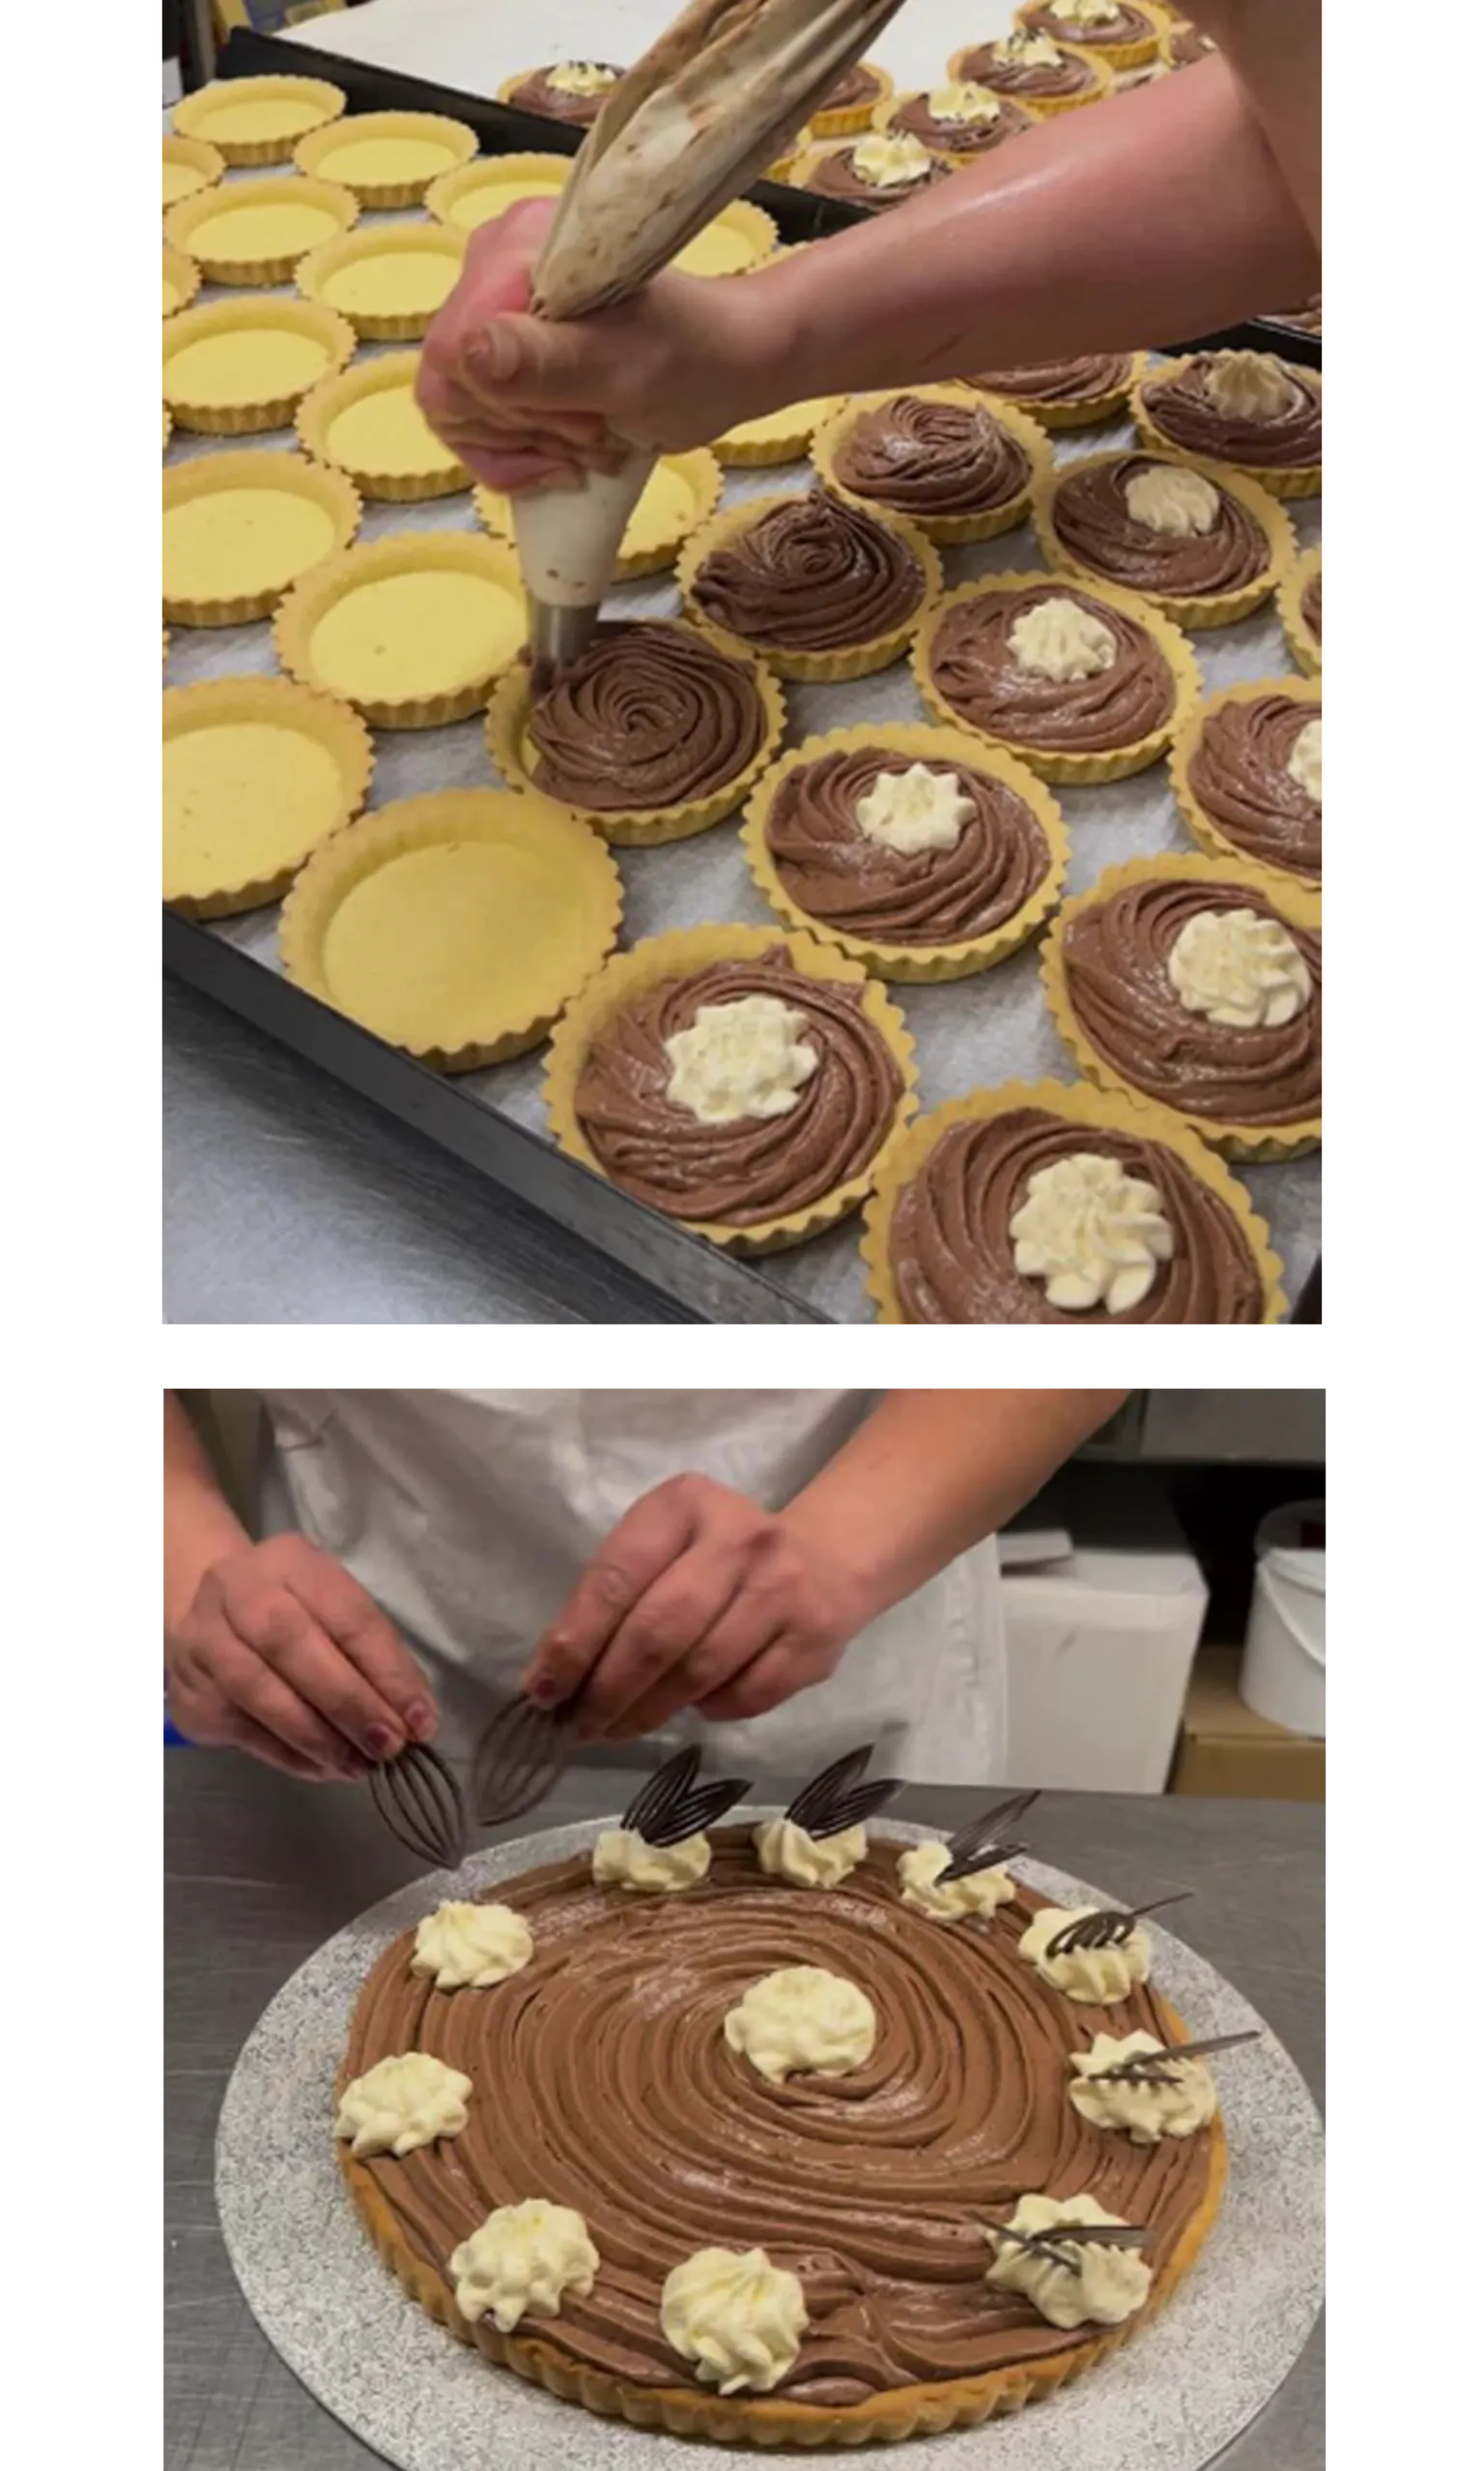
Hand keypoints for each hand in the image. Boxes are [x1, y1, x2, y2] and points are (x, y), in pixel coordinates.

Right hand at [165, 1534, 436, 1781]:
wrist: (211, 1614)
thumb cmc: (295, 1613)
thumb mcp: (335, 1611)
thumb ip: (374, 1658)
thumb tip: (416, 1720)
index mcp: (292, 1561)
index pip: (347, 1615)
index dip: (388, 1672)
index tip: (419, 1720)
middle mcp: (239, 1590)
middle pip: (294, 1645)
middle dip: (349, 1702)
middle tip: (387, 1746)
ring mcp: (205, 1639)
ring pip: (260, 1691)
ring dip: (318, 1736)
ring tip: (357, 1765)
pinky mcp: (190, 1690)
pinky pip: (242, 1730)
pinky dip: (289, 1754)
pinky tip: (323, 1767)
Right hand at [415, 199, 781, 489]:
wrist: (728, 359)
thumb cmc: (692, 360)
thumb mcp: (622, 369)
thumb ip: (543, 362)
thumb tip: (465, 354)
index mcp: (514, 250)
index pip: (452, 355)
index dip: (503, 411)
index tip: (577, 425)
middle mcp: (490, 263)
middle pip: (453, 386)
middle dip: (524, 430)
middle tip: (596, 435)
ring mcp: (493, 301)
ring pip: (461, 407)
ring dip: (528, 443)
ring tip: (594, 439)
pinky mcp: (504, 337)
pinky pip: (475, 413)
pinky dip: (521, 447)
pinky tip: (568, 451)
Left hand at [521, 1474, 874, 1741]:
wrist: (825, 1559)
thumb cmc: (716, 1556)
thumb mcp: (663, 1544)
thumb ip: (613, 1597)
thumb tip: (552, 1679)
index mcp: (686, 1504)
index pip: (617, 1578)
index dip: (575, 1641)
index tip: (544, 1689)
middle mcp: (739, 1540)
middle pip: (659, 1632)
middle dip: (608, 1689)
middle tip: (579, 1725)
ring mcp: (783, 1590)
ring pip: (700, 1672)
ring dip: (648, 1711)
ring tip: (617, 1727)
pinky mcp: (812, 1641)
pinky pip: (743, 1697)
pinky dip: (706, 1711)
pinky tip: (690, 1707)